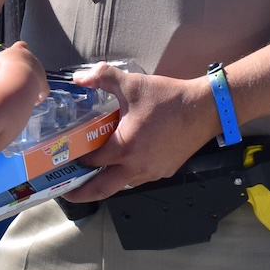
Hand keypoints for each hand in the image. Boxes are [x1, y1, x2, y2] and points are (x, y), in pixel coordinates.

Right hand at [0, 40, 49, 103]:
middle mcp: (32, 58)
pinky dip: (39, 95)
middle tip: (15, 75)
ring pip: (38, 75)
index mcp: (19, 50)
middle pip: (30, 61)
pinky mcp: (43, 83)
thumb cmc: (4, 68)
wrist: (17, 79)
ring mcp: (39, 71)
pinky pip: (43, 90)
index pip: (20, 46)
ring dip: (32, 81)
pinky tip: (34, 100)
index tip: (14, 56)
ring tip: (23, 89)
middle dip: (24, 68)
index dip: (18, 50)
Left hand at [64, 62, 215, 203]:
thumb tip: (79, 77)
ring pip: (121, 185)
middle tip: (66, 191)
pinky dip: (126, 175)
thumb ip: (102, 78)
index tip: (64, 159)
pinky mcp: (165, 172)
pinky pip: (139, 179)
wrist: (204, 109)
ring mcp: (152, 173)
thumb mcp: (133, 84)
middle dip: (82, 193)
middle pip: (102, 189)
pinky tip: (123, 163)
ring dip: (106, 183)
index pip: (92, 161)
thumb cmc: (168, 98)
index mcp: (125, 148)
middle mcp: (137, 167)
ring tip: (92, 175)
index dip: (76, 159)